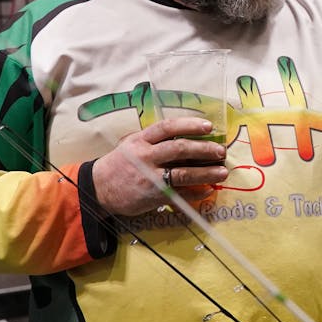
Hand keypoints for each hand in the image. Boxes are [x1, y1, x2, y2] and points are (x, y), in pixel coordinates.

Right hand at [93, 118, 228, 216]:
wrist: (98, 188)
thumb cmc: (120, 164)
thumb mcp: (132, 145)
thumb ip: (155, 140)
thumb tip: (187, 136)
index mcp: (140, 140)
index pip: (167, 127)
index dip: (189, 125)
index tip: (209, 126)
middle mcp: (145, 156)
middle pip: (179, 149)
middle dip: (204, 149)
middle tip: (221, 151)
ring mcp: (150, 177)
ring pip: (183, 173)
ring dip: (206, 173)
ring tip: (222, 172)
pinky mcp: (154, 195)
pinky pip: (180, 194)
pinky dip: (196, 192)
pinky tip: (208, 190)